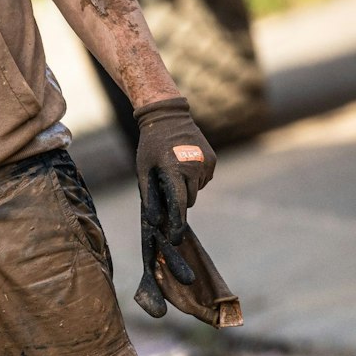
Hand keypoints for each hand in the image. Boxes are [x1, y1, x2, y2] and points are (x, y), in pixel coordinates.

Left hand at [131, 97, 216, 316]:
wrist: (168, 117)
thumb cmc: (150, 146)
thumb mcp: (143, 170)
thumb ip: (149, 195)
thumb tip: (155, 221)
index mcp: (175, 170)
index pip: (179, 203)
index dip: (177, 222)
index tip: (176, 238)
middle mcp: (194, 167)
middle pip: (189, 199)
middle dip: (179, 201)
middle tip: (165, 186)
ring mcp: (206, 163)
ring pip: (197, 190)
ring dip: (186, 188)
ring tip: (173, 170)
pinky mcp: (212, 160)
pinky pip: (203, 179)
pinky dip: (194, 178)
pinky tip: (184, 164)